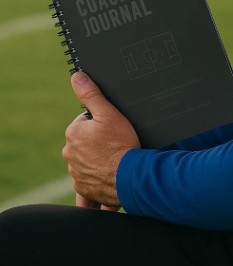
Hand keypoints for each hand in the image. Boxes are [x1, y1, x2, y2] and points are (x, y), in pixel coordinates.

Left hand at [62, 70, 139, 207]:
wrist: (130, 176)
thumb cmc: (121, 144)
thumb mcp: (109, 113)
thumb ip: (91, 94)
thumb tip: (76, 77)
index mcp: (73, 133)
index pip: (85, 123)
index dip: (101, 124)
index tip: (113, 129)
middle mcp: (69, 154)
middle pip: (85, 142)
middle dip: (97, 142)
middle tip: (116, 143)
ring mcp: (76, 173)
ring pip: (87, 161)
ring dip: (97, 161)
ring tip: (115, 159)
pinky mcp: (84, 189)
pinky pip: (87, 183)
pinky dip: (95, 181)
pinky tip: (105, 178)